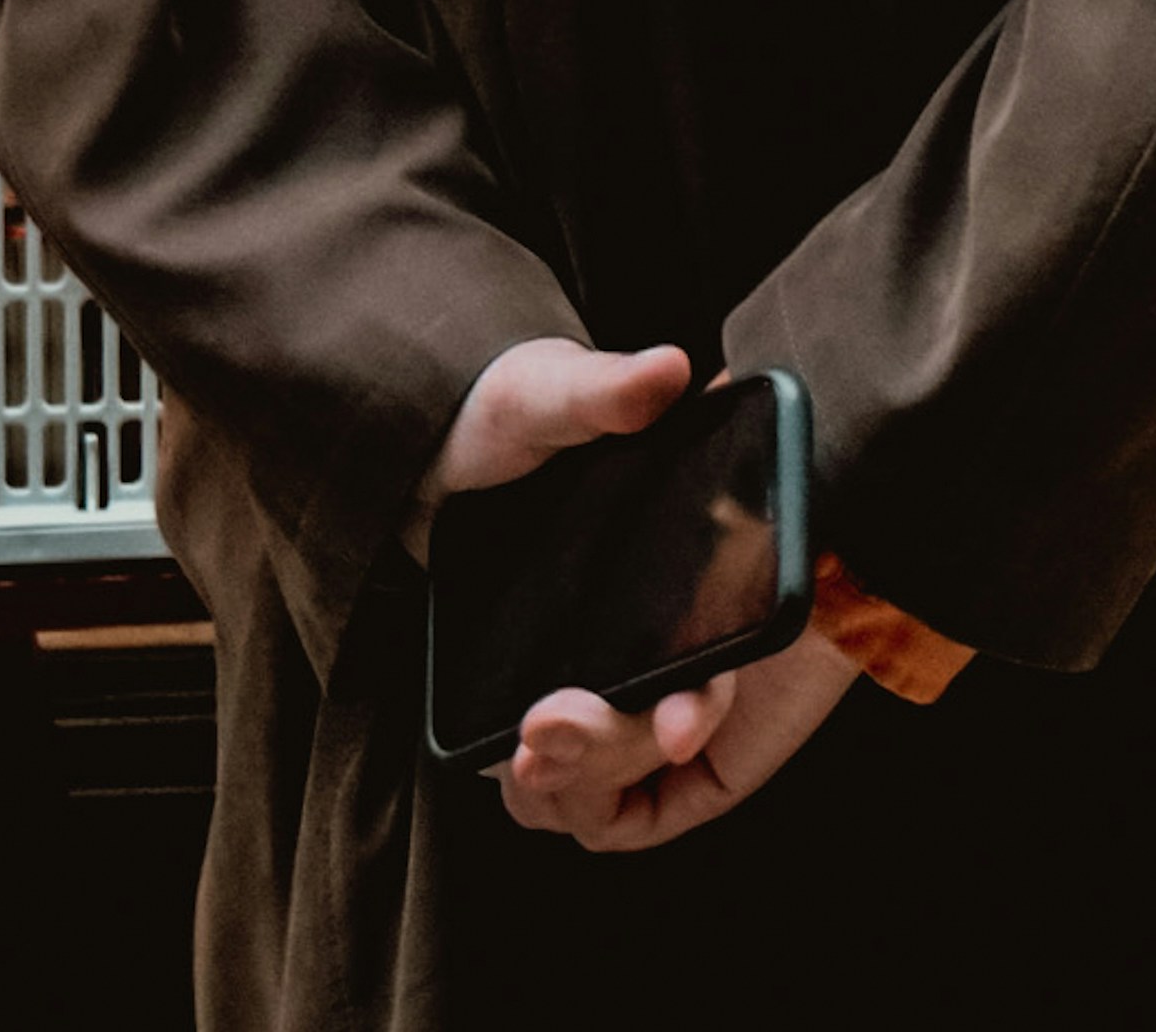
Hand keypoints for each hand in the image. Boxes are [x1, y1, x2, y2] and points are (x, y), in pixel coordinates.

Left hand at [410, 336, 862, 852]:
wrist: (437, 437)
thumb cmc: (507, 405)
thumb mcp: (549, 389)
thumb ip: (604, 389)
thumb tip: (667, 369)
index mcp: (688, 560)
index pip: (717, 656)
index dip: (702, 701)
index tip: (678, 727)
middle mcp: (662, 623)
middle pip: (659, 728)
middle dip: (613, 747)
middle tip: (542, 731)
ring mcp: (611, 661)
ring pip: (619, 770)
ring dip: (577, 778)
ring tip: (521, 753)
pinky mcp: (560, 682)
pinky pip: (573, 775)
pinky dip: (548, 785)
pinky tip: (508, 756)